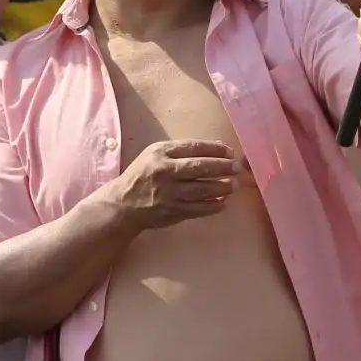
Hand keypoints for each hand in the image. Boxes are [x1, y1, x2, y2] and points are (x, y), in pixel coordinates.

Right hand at [105, 139, 240, 230]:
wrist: (123, 204)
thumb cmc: (143, 174)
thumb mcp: (156, 154)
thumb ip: (182, 150)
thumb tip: (217, 148)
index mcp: (160, 154)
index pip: (193, 148)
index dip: (214, 149)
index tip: (229, 152)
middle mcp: (165, 173)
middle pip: (199, 168)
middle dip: (222, 167)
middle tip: (237, 168)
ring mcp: (169, 195)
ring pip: (201, 191)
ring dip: (221, 188)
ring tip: (234, 185)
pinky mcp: (173, 212)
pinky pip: (198, 209)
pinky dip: (213, 206)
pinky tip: (223, 202)